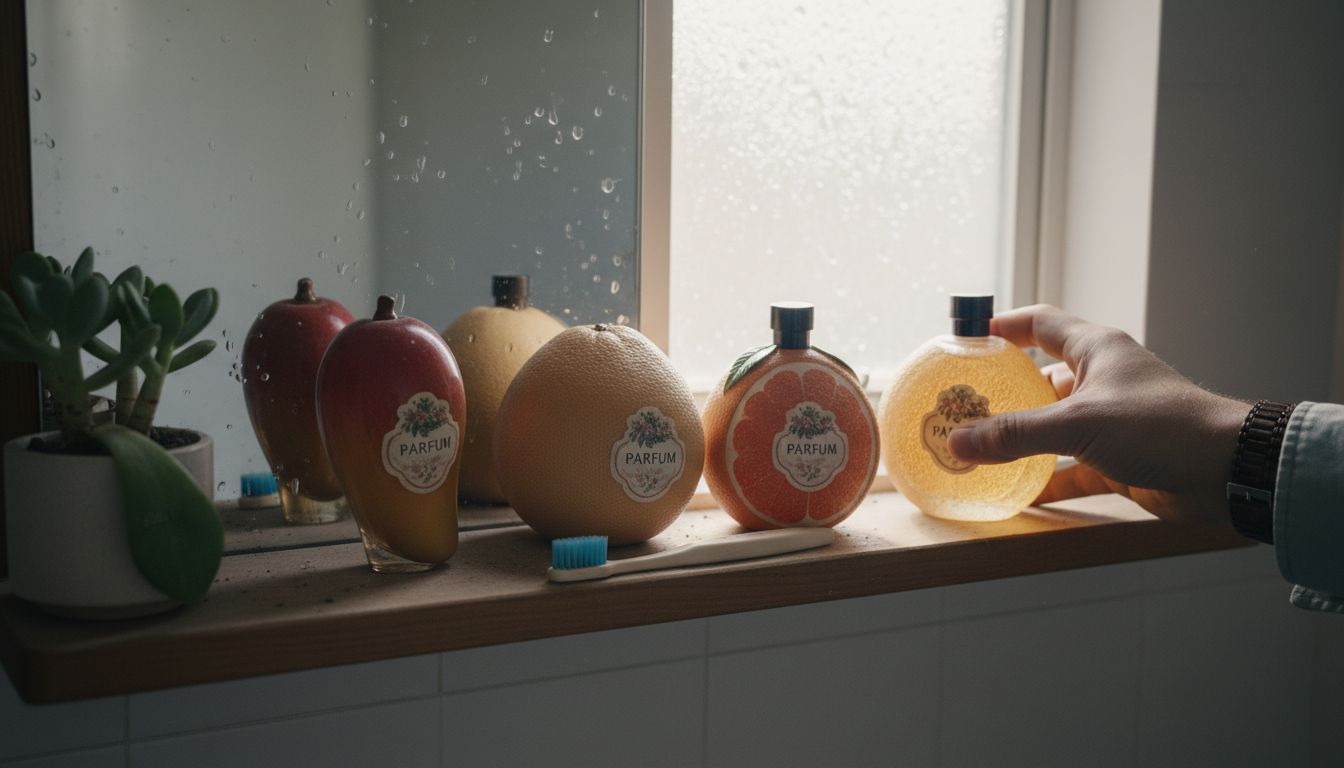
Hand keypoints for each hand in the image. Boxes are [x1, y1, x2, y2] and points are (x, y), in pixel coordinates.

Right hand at [945, 305, 1248, 524]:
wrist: (1226, 471)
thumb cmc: (1161, 426)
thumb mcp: (1079, 424)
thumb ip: (1016, 433)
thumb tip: (960, 439)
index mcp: (1096, 351)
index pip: (1041, 324)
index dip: (1003, 326)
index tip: (967, 337)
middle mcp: (1102, 380)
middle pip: (1041, 378)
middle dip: (1004, 393)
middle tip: (963, 406)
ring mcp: (1110, 420)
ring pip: (1054, 426)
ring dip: (1022, 439)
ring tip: (980, 450)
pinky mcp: (1119, 458)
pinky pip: (1072, 467)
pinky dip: (1047, 479)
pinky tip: (1020, 493)